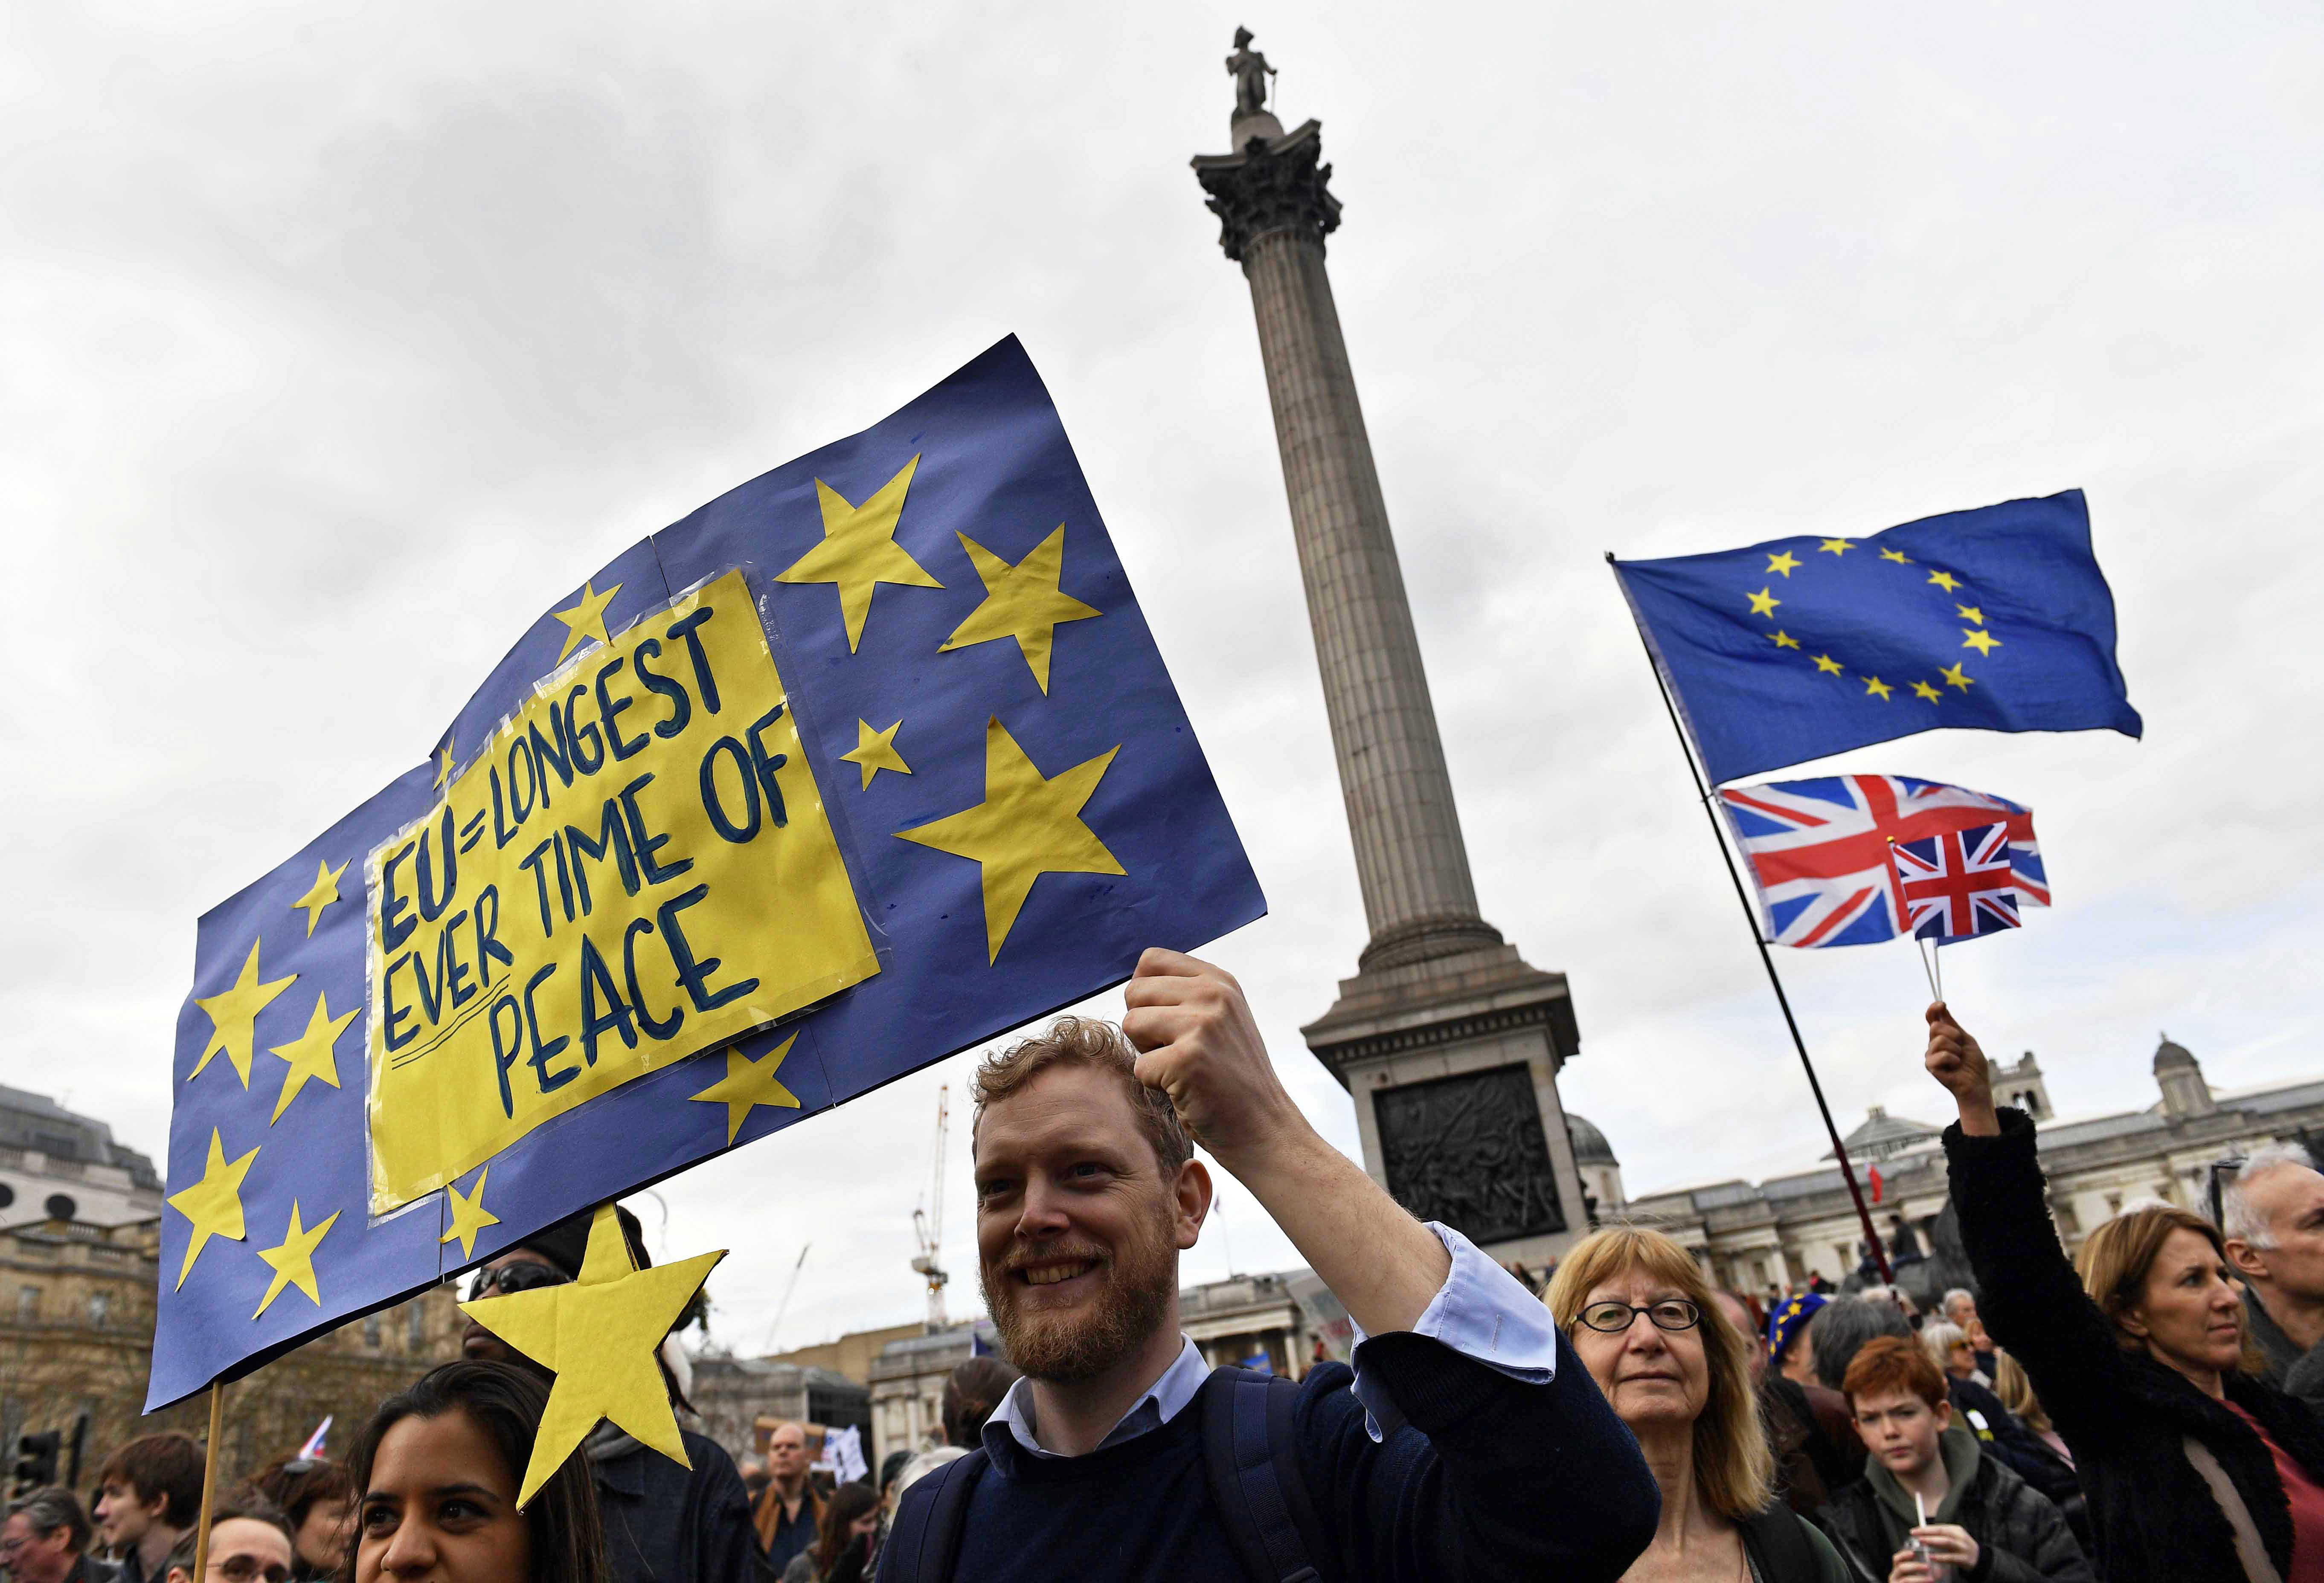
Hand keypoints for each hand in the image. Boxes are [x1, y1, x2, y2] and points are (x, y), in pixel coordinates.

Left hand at [1121, 949, 1305, 1166]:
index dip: (1146, 994)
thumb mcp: (1221, 1019)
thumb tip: (1135, 981)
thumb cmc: (1231, 1078)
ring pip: (1131, 1024)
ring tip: (1181, 1068)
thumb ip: (1186, 994)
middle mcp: (1213, 994)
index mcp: (1219, 980)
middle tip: (1176, 1051)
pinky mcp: (1188, 1059)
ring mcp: (1202, 1025)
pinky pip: (1139, 1067)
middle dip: (1143, 1026)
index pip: (1151, 960)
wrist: (1264, 1129)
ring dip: (1147, 1054)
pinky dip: (1155, 1085)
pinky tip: (1186, 1090)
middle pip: (1134, 992)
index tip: (1168, 1022)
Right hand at [1888, 1550, 1935, 1582]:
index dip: (1904, 1554)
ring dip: (1919, 1579)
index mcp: (1897, 1572)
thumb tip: (1939, 1570)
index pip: (1897, 1559)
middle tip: (1927, 1567)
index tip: (1914, 1552)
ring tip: (1931, 1579)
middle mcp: (1894, 1578)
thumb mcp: (1917, 1578)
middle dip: (1915, 1566)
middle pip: (1901, 1567)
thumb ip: (1924, 1573)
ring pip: (1906, 1580)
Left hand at [1912, 1524, 1978, 1572]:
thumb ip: (1940, 1536)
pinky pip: (1951, 1557)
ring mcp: (1963, 1547)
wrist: (1979, 1558)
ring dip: (1933, 1541)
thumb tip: (1922, 1534)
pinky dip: (1941, 1557)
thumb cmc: (1961, 1547)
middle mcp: (1960, 1536)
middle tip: (1915, 1535)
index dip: (1925, 1528)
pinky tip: (1932, 1557)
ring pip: (1946, 1542)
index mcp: (1956, 1529)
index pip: (1939, 1527)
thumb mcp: (1953, 1538)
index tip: (1914, 1530)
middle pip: (1942, 1532)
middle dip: (1927, 1532)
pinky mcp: (1965, 1558)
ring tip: (1922, 1542)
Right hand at [1925, 1001, 1999, 1135]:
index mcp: (1943, 1036)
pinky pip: (1941, 1055)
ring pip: (1939, 1040)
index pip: (1932, 1018)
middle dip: (1953, 1034)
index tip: (1942, 1004)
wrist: (1977, 1084)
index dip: (1934, 1009)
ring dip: (1956, 1049)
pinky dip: (1953, 1060)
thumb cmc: (1973, 1064)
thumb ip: (1953, 1024)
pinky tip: (1955, 1067)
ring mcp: (1930, 1055)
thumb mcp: (1967, 1039)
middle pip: (1936, 1027)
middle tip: (1961, 1046)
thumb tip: (1941, 1005)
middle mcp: (1934, 1044)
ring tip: (1959, 1059)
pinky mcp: (1930, 1066)